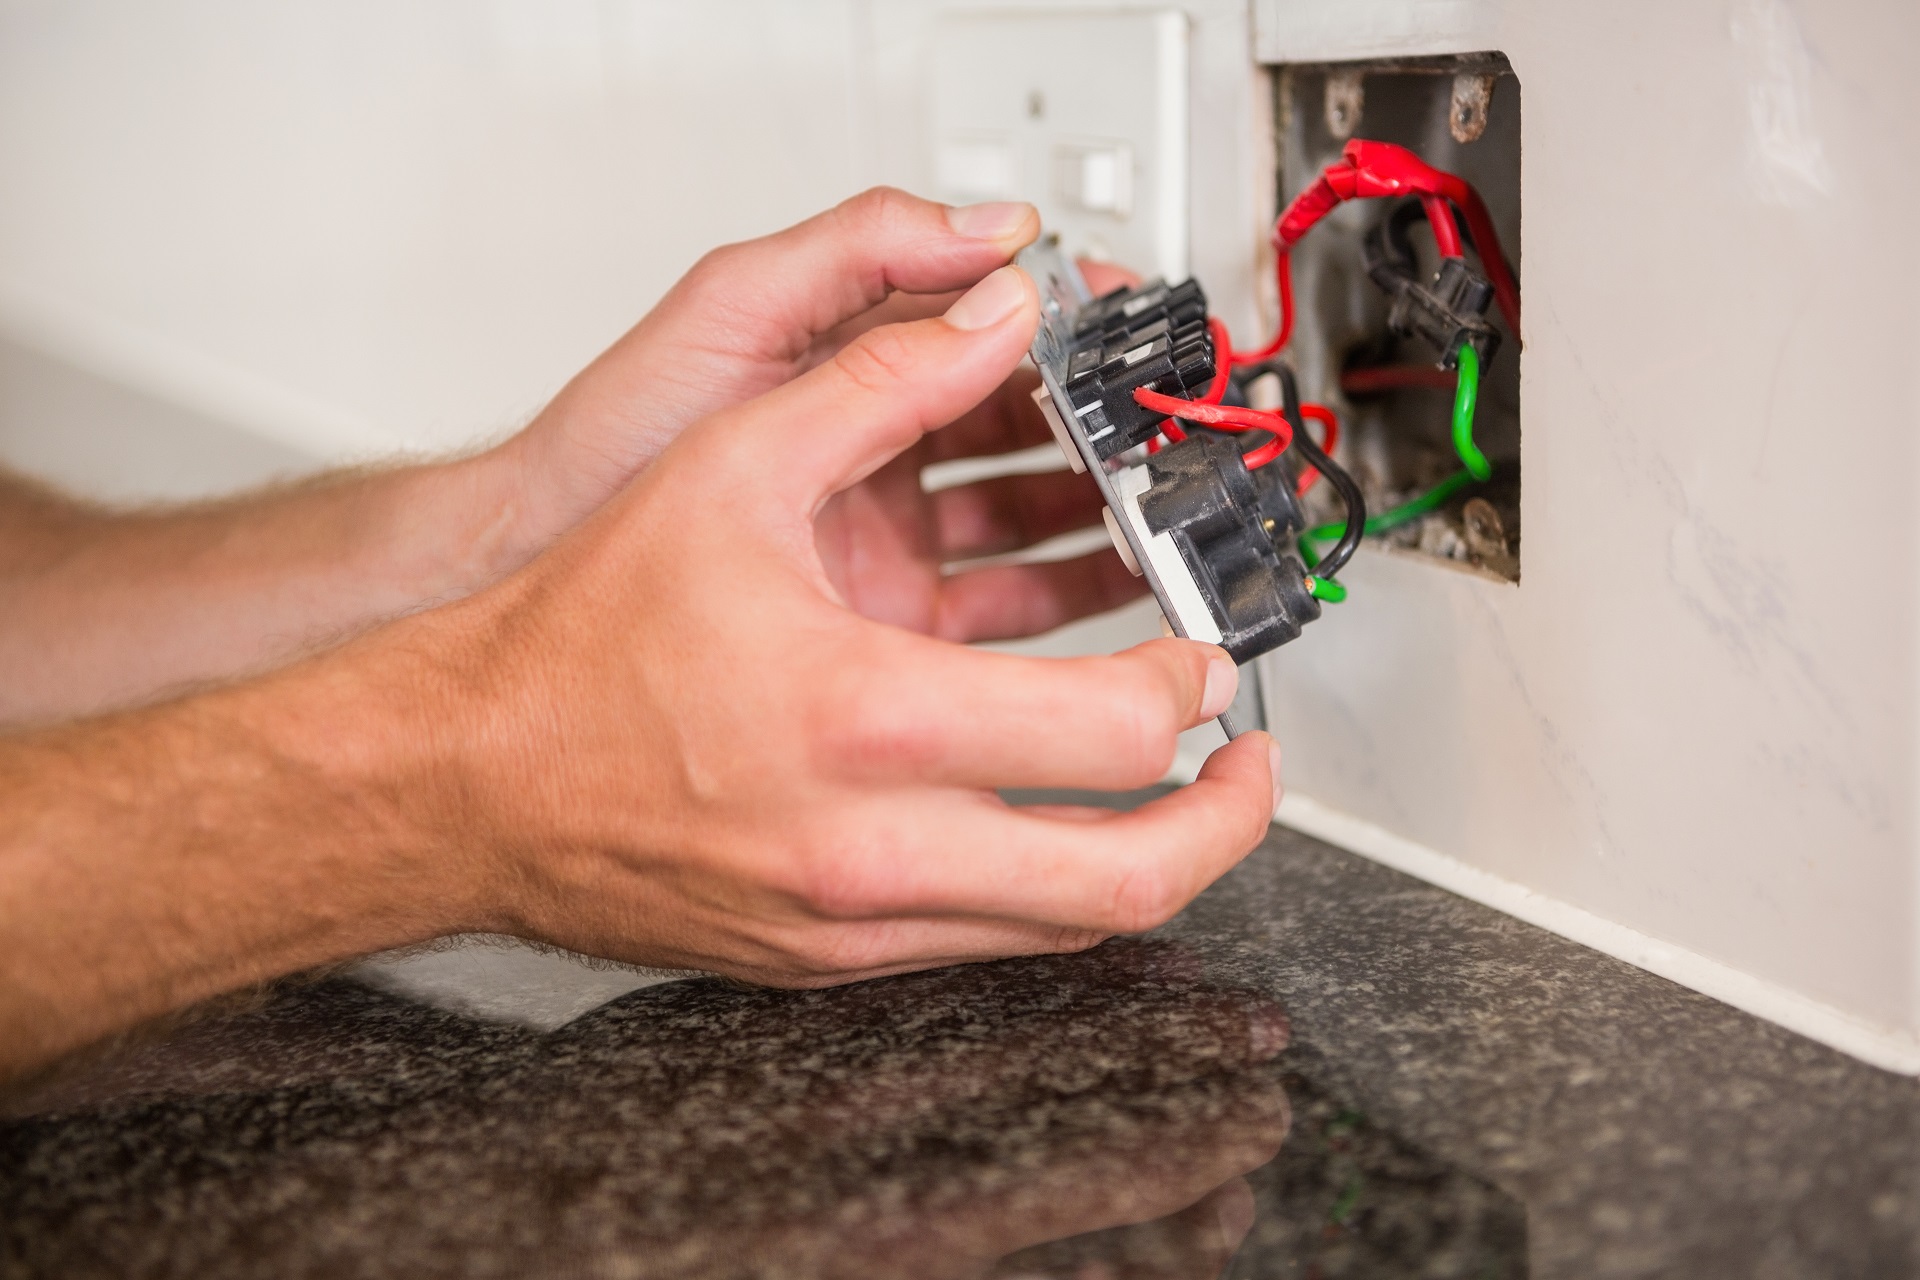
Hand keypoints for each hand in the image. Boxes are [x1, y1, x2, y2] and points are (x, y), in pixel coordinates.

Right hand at [365, 262, 1282, 985]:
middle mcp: (868, 845)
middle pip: (1124, 883)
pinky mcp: (822, 959)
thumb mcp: (733, 470)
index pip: (1107, 730)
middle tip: (1246, 771)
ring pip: (1062, 932)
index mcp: (864, 717)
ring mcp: (848, 923)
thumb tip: (993, 325)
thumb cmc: (575, 642)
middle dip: (1224, 827)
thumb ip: (885, 386)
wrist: (462, 774)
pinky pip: (981, 943)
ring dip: (1147, 867)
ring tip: (1174, 800)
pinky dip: (1044, 891)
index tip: (1199, 657)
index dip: (1188, 688)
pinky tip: (1041, 824)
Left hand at [497, 187, 1143, 641]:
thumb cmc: (613, 446)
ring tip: (1162, 507)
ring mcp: (891, 534)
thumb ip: (860, 253)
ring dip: (1105, 506)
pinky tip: (1120, 584)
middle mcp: (883, 443)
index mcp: (856, 359)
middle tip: (1165, 431)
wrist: (547, 579)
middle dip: (1107, 421)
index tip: (1130, 328)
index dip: (1069, 321)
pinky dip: (1072, 590)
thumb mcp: (733, 312)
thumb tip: (994, 230)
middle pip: (1030, 424)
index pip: (992, 323)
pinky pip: (1007, 601)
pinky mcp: (891, 617)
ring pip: (1034, 512)